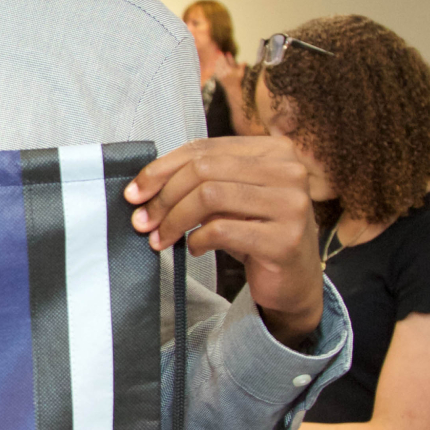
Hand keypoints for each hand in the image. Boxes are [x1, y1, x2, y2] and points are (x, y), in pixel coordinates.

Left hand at [126, 136, 325, 346]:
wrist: (294, 281)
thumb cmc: (256, 233)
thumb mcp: (229, 198)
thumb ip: (200, 181)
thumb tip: (144, 187)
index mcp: (274, 150)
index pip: (204, 148)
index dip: (162, 168)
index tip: (135, 192)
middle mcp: (289, 171)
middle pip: (203, 169)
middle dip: (164, 196)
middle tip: (143, 220)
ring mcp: (291, 204)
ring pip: (209, 196)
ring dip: (174, 220)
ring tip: (161, 238)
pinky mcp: (285, 239)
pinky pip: (221, 230)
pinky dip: (197, 240)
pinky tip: (193, 248)